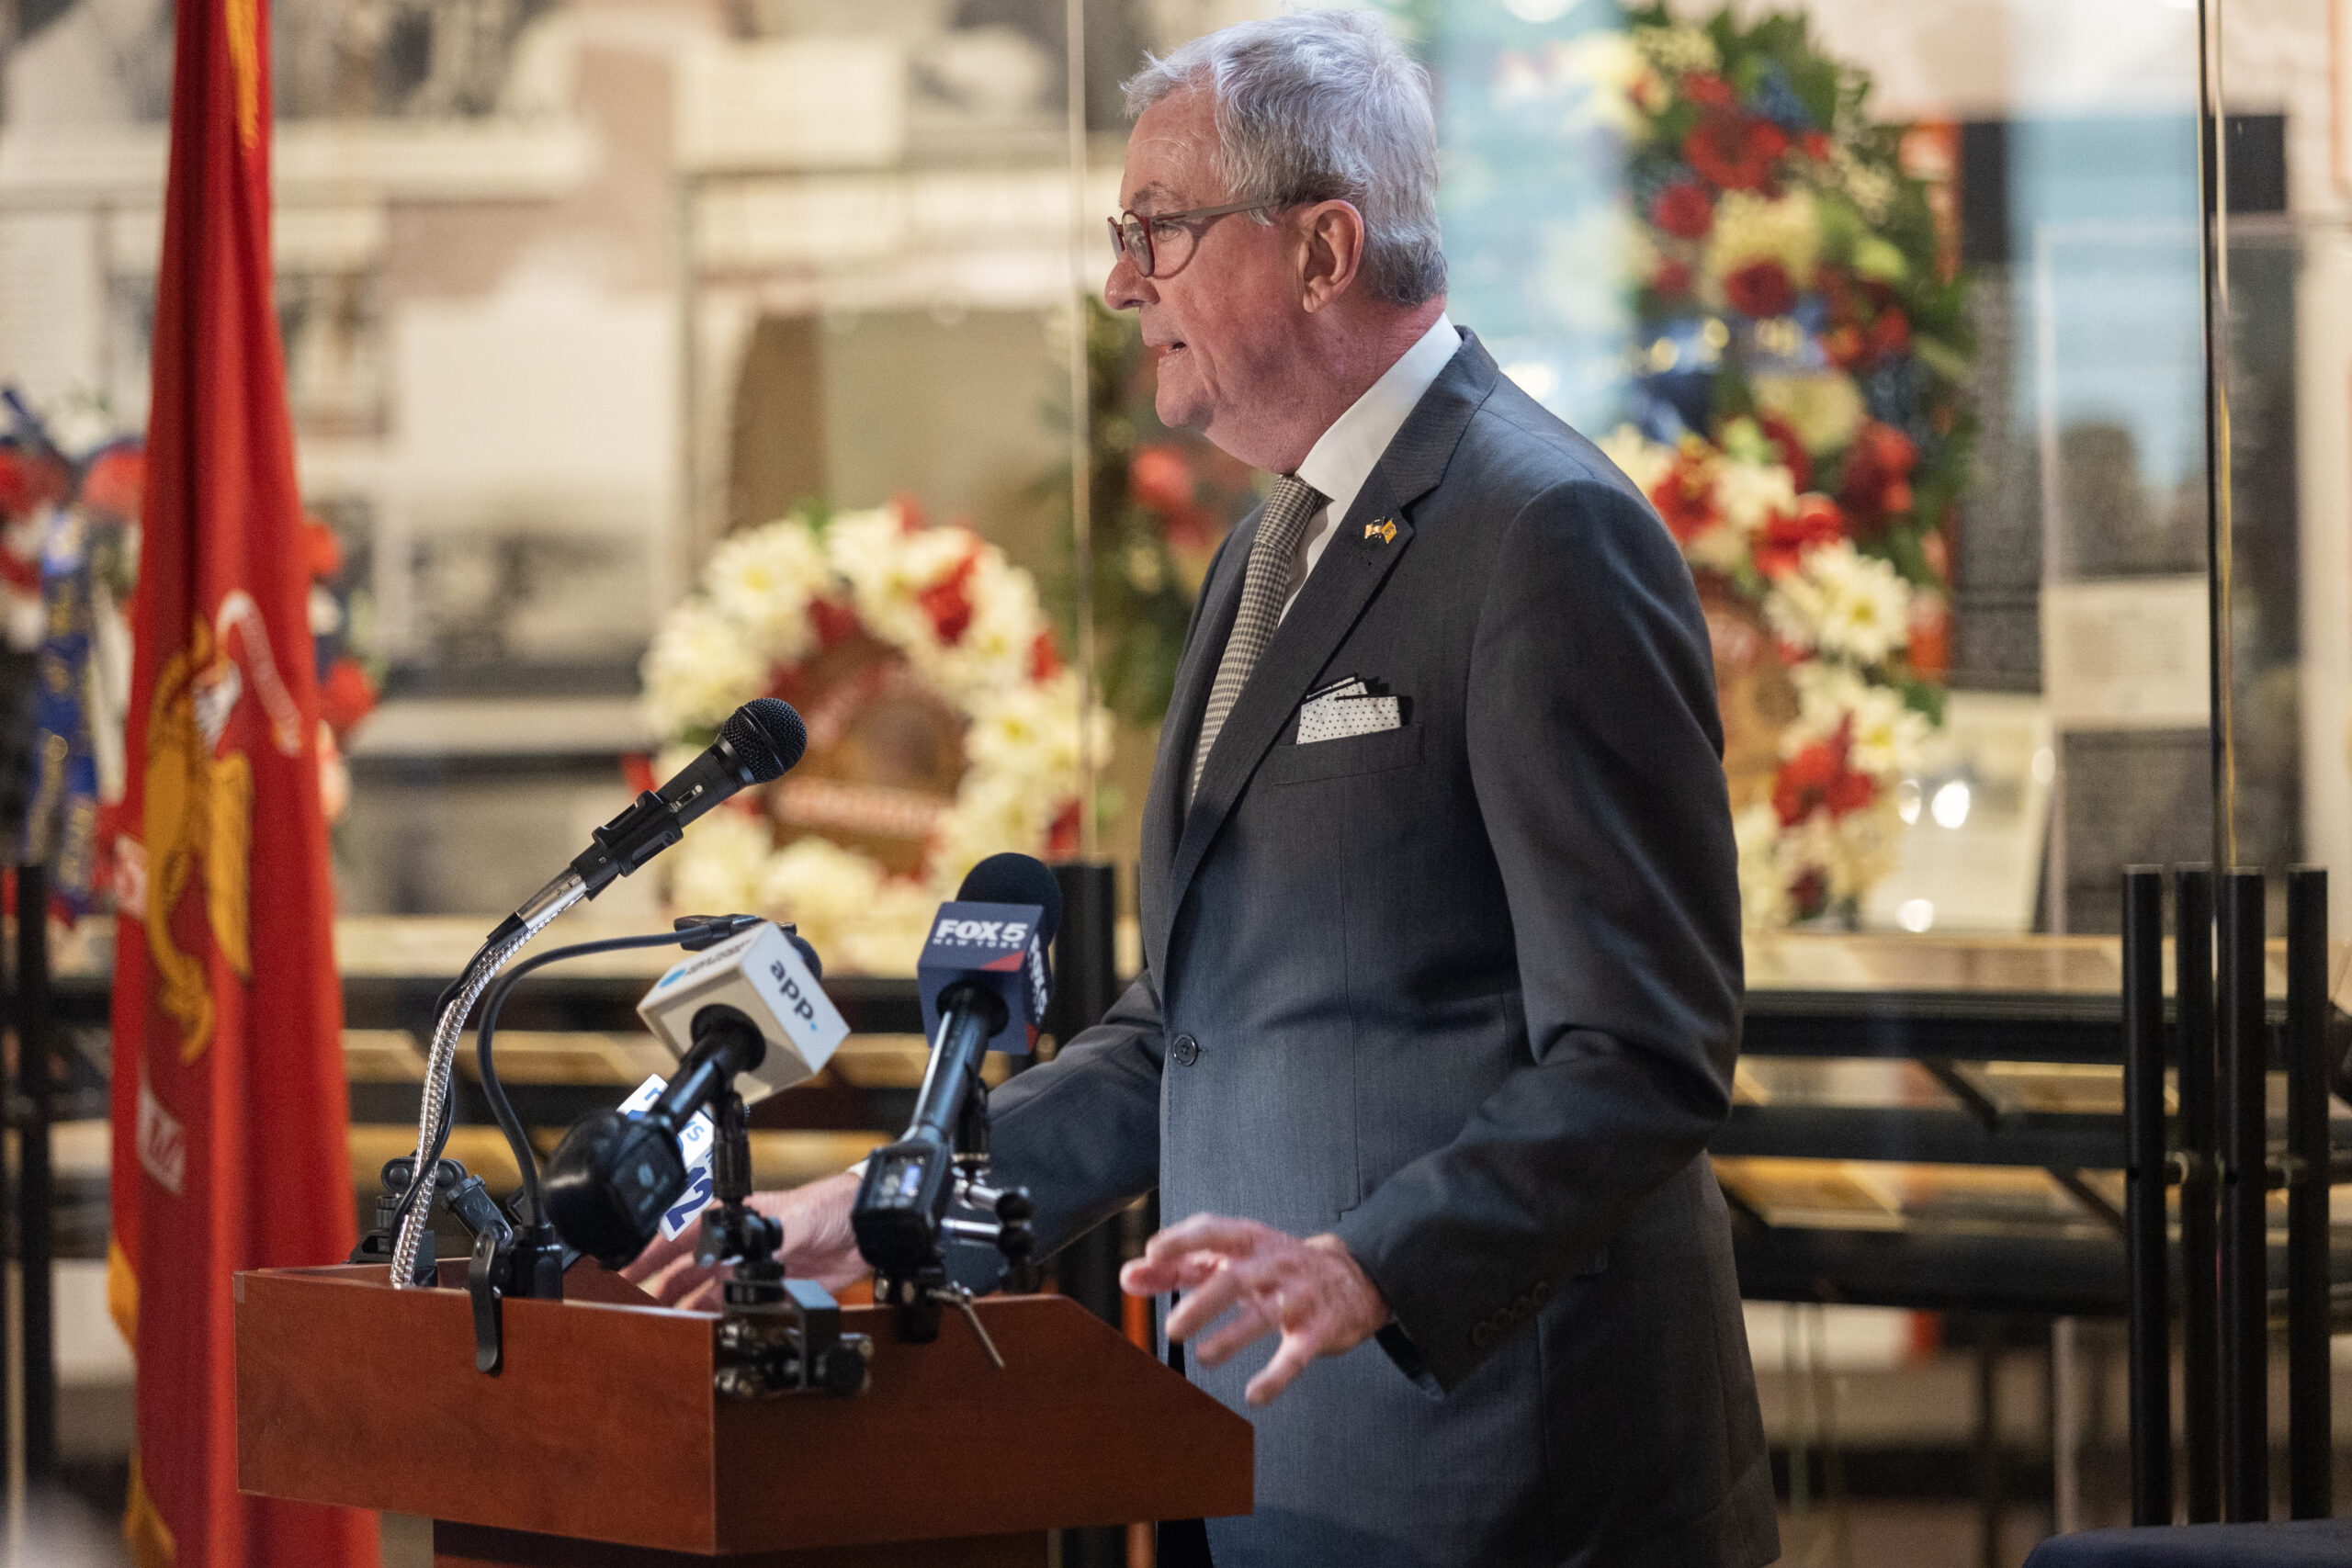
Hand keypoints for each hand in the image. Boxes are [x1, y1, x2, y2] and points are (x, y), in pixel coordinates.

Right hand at [620, 1170, 865, 1308]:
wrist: (866, 1229)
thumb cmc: (832, 1206)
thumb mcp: (801, 1214)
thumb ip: (775, 1230)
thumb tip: (755, 1240)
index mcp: (734, 1220)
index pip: (681, 1236)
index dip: (649, 1254)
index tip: (623, 1272)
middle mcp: (734, 1246)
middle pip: (683, 1272)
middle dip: (655, 1290)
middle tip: (633, 1313)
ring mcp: (749, 1270)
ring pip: (701, 1295)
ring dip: (680, 1311)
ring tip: (659, 1331)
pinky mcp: (768, 1292)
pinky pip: (731, 1310)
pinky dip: (713, 1323)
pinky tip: (701, 1336)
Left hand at [1120, 1214, 1388, 1406]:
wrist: (1351, 1278)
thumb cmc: (1275, 1268)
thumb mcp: (1230, 1259)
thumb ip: (1178, 1267)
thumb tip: (1129, 1277)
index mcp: (1248, 1241)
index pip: (1214, 1231)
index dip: (1183, 1239)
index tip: (1154, 1253)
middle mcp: (1273, 1264)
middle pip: (1235, 1278)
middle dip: (1203, 1302)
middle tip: (1173, 1328)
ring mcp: (1298, 1296)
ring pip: (1264, 1315)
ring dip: (1232, 1338)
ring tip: (1203, 1357)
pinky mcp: (1319, 1329)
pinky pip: (1297, 1354)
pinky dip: (1276, 1376)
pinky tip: (1255, 1394)